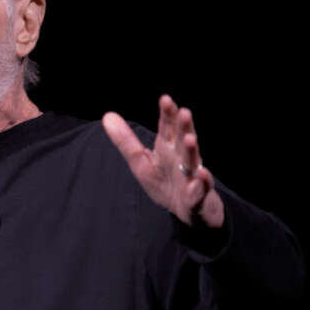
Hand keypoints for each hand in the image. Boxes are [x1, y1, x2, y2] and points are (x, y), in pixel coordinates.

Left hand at [102, 94, 223, 228]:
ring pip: (193, 161)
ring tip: (191, 139)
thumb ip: (126, 141)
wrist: (188, 211)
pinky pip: (200, 189)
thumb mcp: (140, 162)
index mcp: (167, 148)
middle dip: (184, 126)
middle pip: (182, 139)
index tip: (165, 99)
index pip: (168, 127)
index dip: (167, 114)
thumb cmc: (164, 182)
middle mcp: (181, 158)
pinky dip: (202, 182)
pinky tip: (202, 175)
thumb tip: (107, 115)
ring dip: (192, 151)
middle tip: (184, 112)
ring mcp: (192, 176)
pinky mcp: (198, 196)